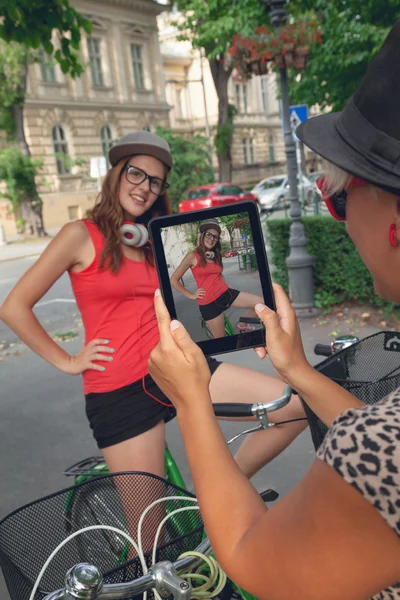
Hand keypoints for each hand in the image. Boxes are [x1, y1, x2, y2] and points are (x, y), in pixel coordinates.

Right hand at [62, 339, 113, 374]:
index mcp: (87, 348)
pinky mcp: (84, 365)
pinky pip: (92, 365)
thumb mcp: (84, 351)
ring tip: (111, 359)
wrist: (69, 365)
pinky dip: (98, 367)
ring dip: (104, 357)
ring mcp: (85, 358)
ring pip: (96, 356)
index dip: (101, 340)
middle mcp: (86, 352)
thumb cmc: (79, 358)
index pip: (94, 342)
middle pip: (97, 348)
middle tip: (113, 350)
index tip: (108, 341)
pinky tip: (103, 369)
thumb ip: (91, 349)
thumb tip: (101, 346)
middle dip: (105, 348)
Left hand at [149, 290, 210, 409]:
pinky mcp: (152, 368)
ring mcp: (152, 362)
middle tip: (188, 355)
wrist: (189, 401)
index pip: (162, 321)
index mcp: (167, 348)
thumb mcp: (195, 355)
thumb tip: (173, 322)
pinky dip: (168, 358)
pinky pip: (160, 355)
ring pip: (163, 346)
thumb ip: (183, 337)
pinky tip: (177, 369)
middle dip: (176, 340)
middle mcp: (156, 353)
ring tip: (184, 365)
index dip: (159, 305)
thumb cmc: (196, 379)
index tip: (156, 293)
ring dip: (172, 350)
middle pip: (165, 336)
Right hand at [254, 283, 308, 383]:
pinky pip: (265, 336)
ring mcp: (282, 329)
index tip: (263, 280)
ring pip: (264, 325)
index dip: (271, 286)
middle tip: (253, 322)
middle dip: (259, 317)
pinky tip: (263, 351)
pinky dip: (261, 344)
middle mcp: (286, 320)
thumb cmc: (288, 356)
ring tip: (262, 345)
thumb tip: (260, 305)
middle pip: (269, 309)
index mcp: (287, 316)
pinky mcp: (278, 339)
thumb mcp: (274, 334)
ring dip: (259, 335)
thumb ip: (267, 317)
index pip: (279, 294)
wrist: (294, 373)